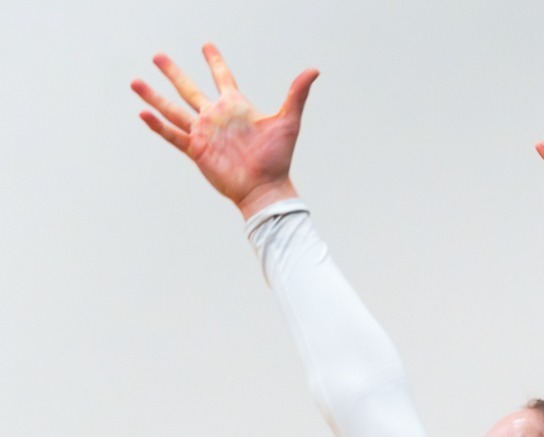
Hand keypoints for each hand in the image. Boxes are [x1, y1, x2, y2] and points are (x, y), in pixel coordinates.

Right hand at [132, 44, 317, 217]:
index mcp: (235, 107)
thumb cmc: (278, 158)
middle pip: (189, 89)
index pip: (222, 77)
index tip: (206, 45)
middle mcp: (216, 117)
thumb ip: (297, 94)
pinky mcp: (197, 151)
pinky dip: (158, 125)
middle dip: (173, 73)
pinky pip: (173, 135)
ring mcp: (204, 134)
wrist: (266, 188)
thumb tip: (313, 70)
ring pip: (173, 110)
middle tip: (158, 56)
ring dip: (154, 97)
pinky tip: (143, 113)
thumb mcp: (288, 121)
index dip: (215, 61)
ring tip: (135, 81)